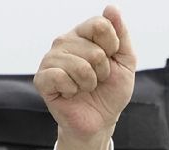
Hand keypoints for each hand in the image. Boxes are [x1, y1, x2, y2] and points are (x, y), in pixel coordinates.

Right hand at [34, 5, 136, 149]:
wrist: (101, 120)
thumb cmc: (111, 91)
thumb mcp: (126, 63)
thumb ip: (122, 36)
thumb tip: (111, 8)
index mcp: (83, 35)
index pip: (100, 25)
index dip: (113, 47)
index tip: (112, 60)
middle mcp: (64, 42)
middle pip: (93, 49)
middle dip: (103, 71)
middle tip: (97, 80)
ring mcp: (51, 60)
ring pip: (79, 65)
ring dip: (90, 83)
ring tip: (85, 87)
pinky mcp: (42, 79)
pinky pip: (60, 77)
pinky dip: (73, 90)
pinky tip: (71, 93)